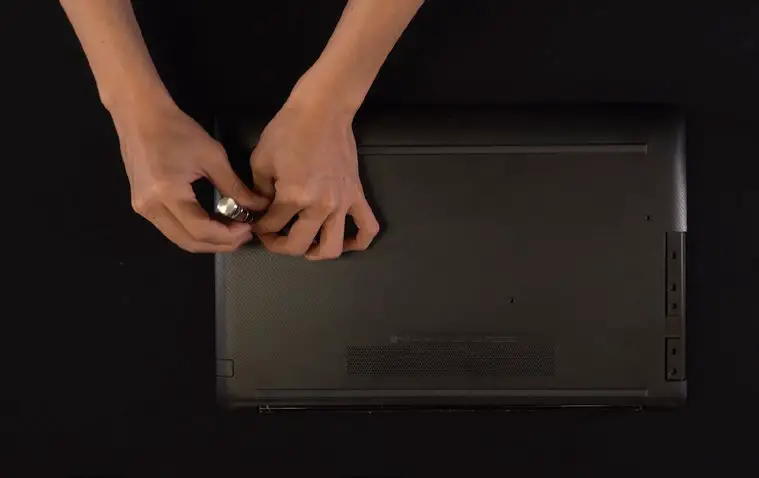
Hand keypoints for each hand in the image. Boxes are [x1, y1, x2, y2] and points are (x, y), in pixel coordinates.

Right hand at [113, 103, 267, 251]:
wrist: (140, 115)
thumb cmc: (177, 130)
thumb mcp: (213, 156)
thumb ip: (235, 187)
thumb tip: (258, 206)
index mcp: (167, 193)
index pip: (201, 230)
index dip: (228, 235)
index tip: (249, 229)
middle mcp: (150, 207)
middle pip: (188, 242)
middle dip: (219, 244)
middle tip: (243, 236)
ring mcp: (142, 208)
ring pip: (179, 239)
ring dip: (207, 241)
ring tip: (232, 232)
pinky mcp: (141, 205)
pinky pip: (170, 228)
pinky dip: (193, 231)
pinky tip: (213, 224)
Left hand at [250, 103, 379, 259]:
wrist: (323, 110)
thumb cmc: (289, 129)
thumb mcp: (261, 159)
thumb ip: (259, 191)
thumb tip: (262, 210)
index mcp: (294, 195)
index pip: (271, 226)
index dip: (259, 228)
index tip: (256, 224)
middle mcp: (320, 205)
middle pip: (299, 244)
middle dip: (279, 246)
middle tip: (272, 238)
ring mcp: (342, 203)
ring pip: (333, 246)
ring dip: (316, 253)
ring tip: (307, 247)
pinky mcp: (357, 195)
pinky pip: (367, 227)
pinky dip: (358, 242)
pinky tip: (345, 242)